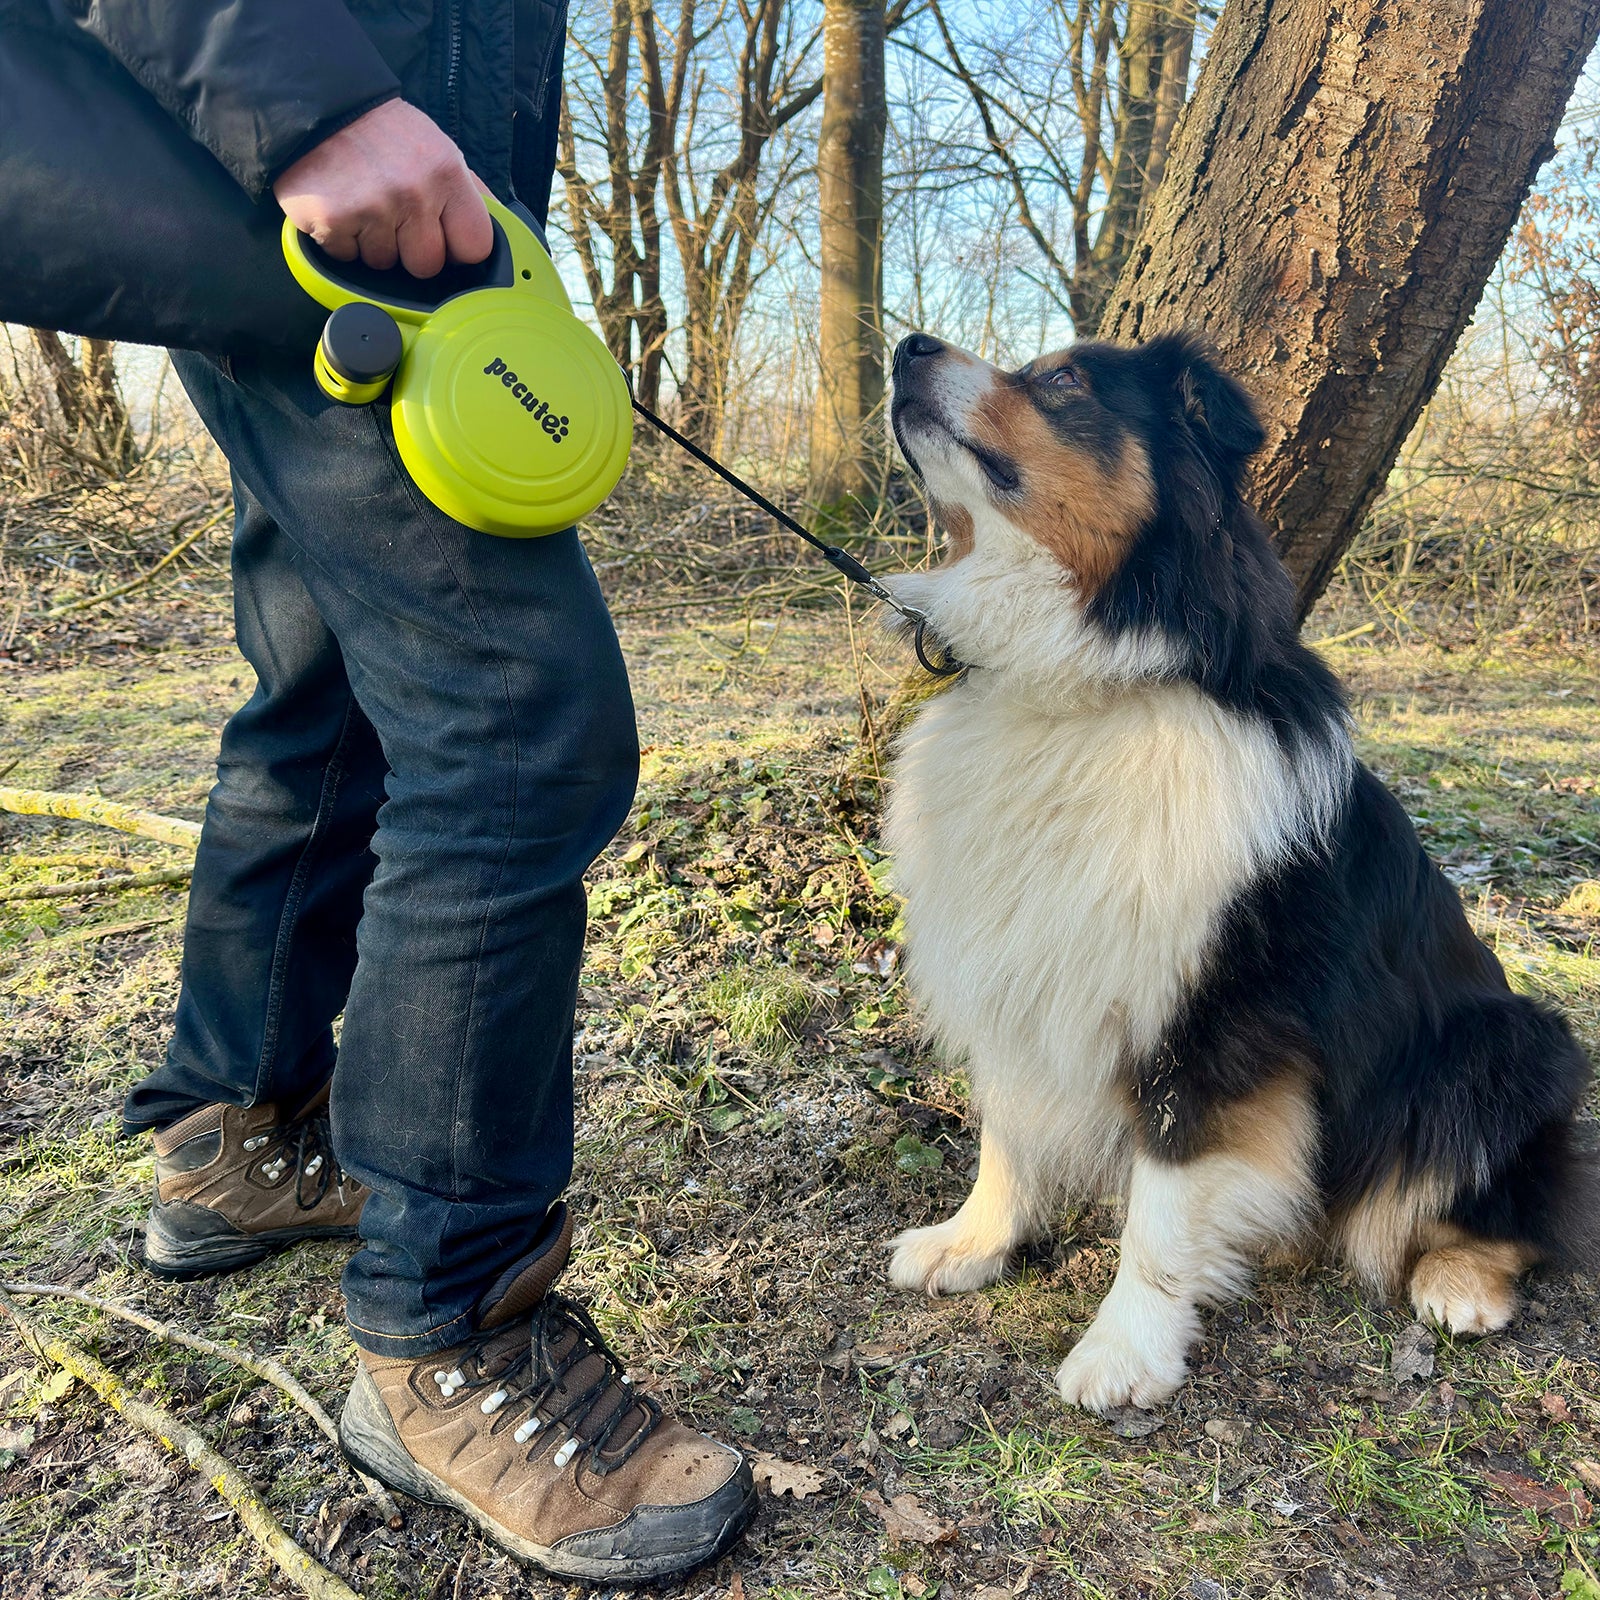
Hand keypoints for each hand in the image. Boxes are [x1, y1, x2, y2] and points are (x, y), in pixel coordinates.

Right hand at [273, 99, 492, 277]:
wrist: (317, 103)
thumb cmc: (382, 132)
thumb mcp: (436, 148)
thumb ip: (469, 190)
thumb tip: (506, 228)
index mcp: (446, 174)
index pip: (475, 246)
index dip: (458, 249)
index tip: (443, 237)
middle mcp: (412, 193)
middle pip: (428, 265)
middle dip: (411, 249)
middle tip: (394, 215)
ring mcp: (371, 209)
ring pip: (384, 264)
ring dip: (373, 243)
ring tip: (364, 204)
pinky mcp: (332, 221)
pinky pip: (346, 257)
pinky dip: (341, 239)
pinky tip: (341, 207)